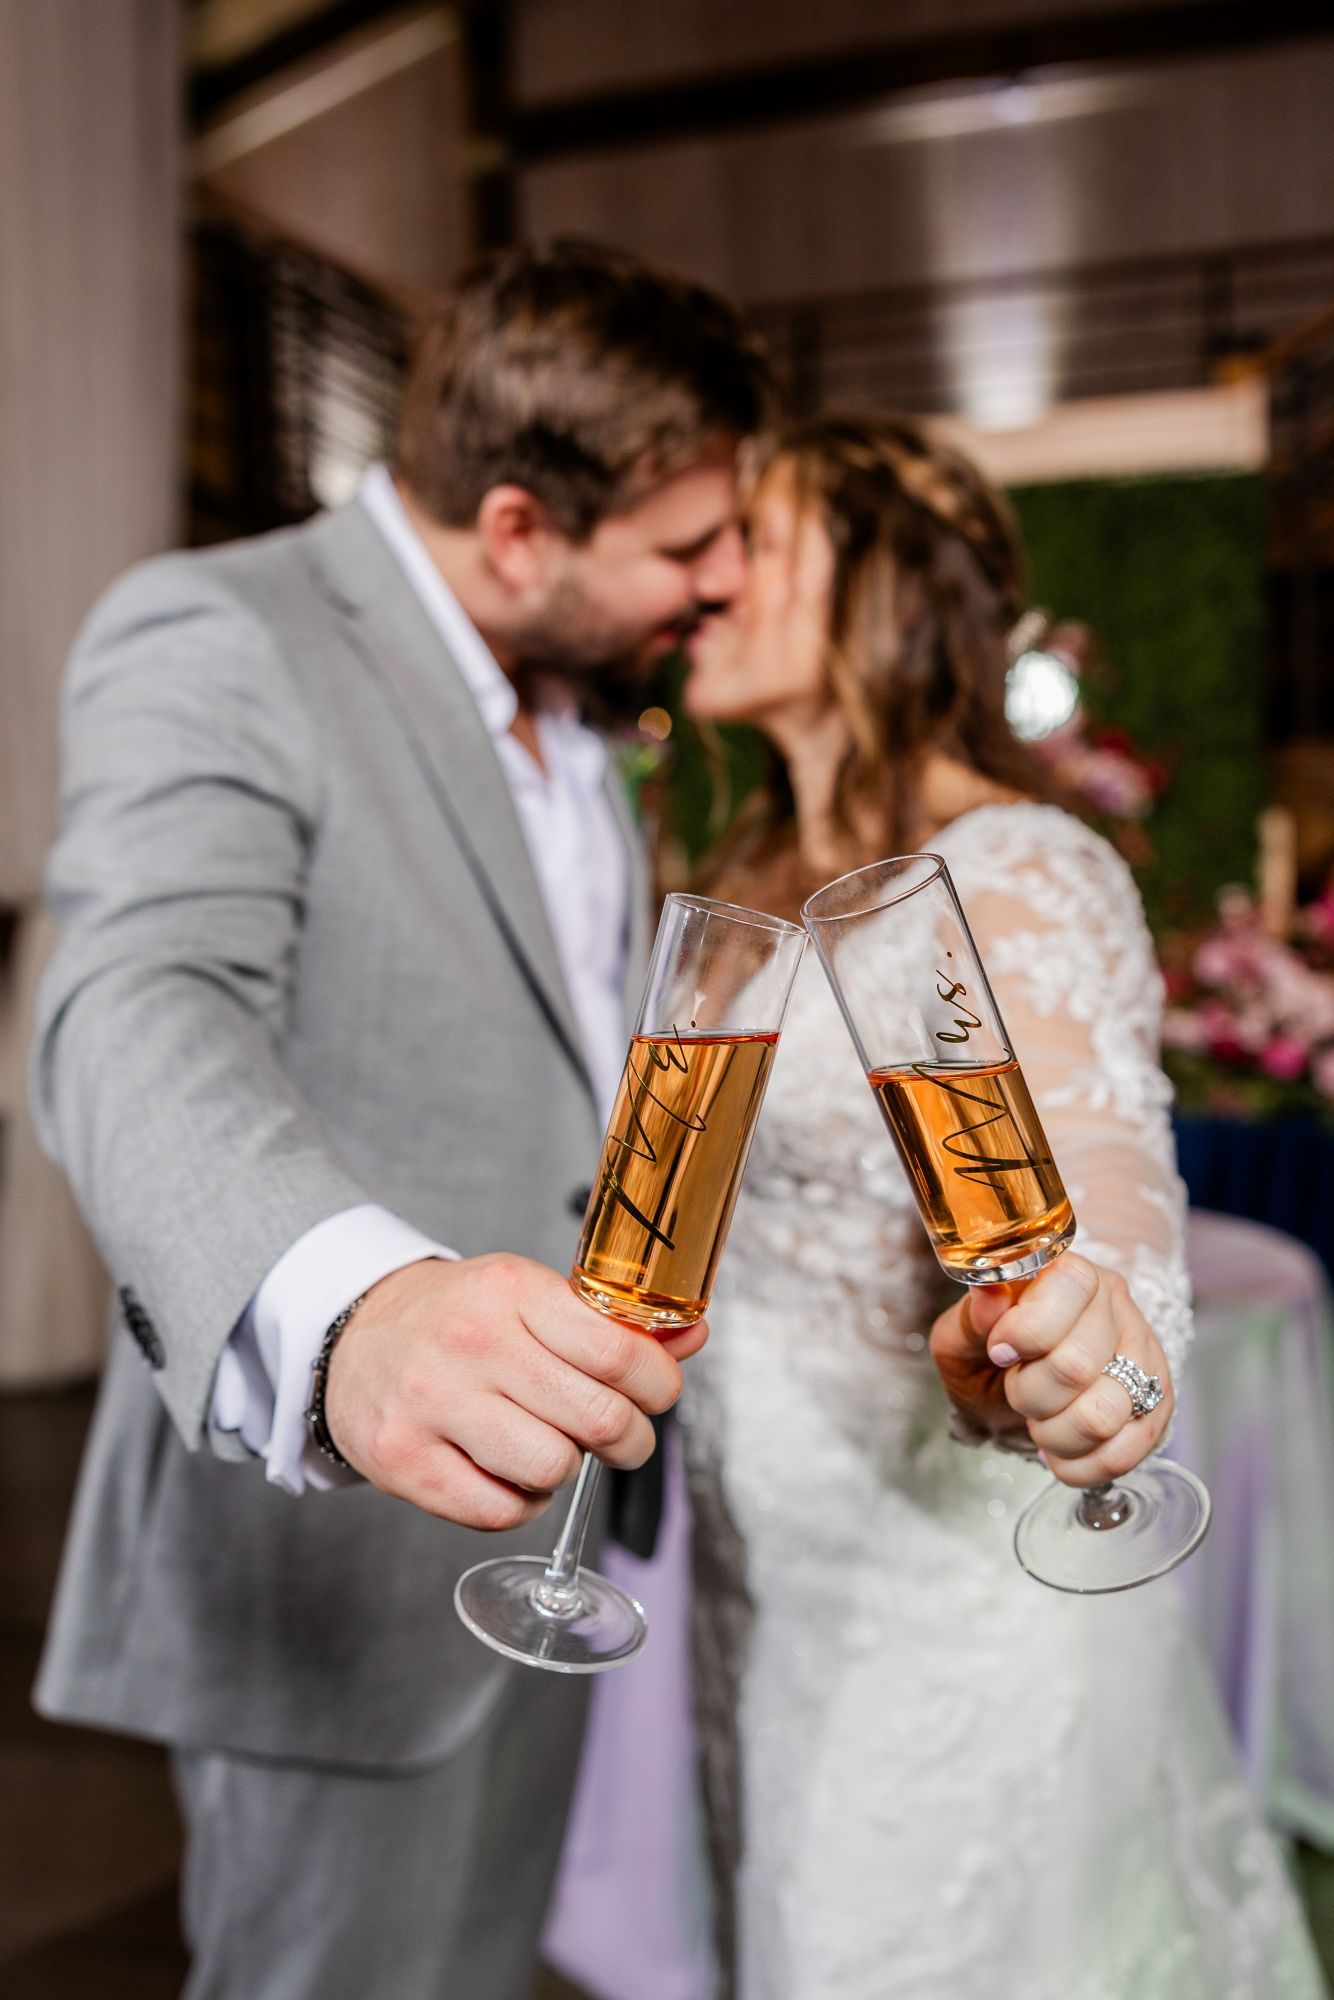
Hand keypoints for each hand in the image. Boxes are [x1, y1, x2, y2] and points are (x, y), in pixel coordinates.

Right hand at [324, 1255, 706, 1528]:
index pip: (618, 1352)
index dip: (658, 1386)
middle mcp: (472, 1344)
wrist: (356, 1334)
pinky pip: (500, 1511)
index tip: (658, 1394)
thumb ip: (612, 1324)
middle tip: (622, 1436)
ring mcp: (432, 1404)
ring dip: (568, 1468)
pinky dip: (520, 1503)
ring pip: (553, 1469)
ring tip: (550, 1444)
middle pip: (597, 1419)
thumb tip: (694, 1337)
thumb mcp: (531, 1297)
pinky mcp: (403, 1460)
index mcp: (511, 1292)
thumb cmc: (460, 1318)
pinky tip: (508, 1471)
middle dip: (630, 1439)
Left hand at [929, 1253, 1173, 1485]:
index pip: (1071, 1286)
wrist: (1014, 1393)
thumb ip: (975, 1315)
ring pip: (1104, 1415)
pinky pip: (1124, 1452)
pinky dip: (1080, 1465)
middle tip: (1017, 1392)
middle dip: (1030, 1394)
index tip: (1000, 1353)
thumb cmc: (989, 1358)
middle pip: (1078, 1365)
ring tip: (1040, 1423)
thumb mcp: (964, 1334)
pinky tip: (1059, 1451)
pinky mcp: (1158, 1406)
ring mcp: (1144, 1358)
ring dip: (1055, 1435)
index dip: (1028, 1329)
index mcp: (1070, 1275)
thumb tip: (990, 1292)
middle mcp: (1117, 1308)